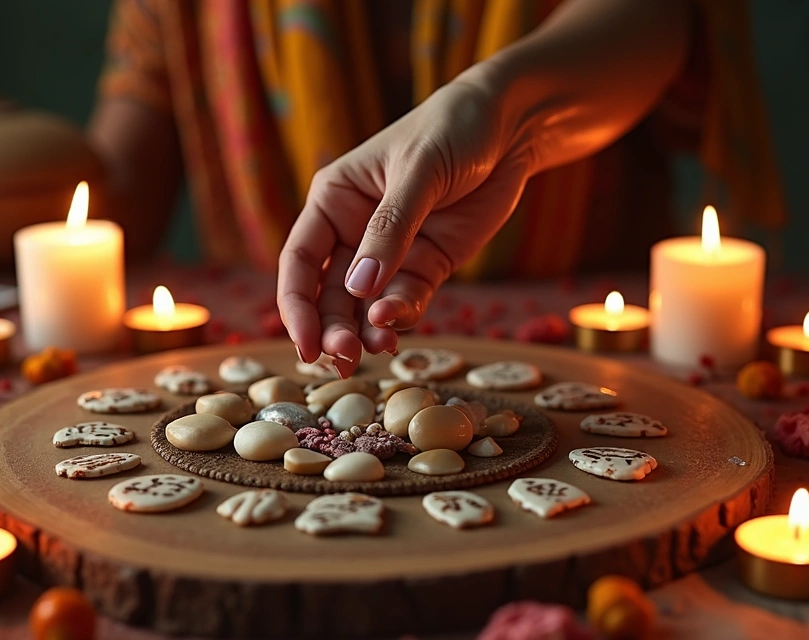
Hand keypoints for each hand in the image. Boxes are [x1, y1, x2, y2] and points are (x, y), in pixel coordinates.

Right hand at [277, 77, 533, 375]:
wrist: (511, 126)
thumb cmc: (453, 130)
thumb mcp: (419, 172)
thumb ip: (390, 230)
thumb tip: (358, 289)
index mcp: (334, 200)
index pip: (299, 260)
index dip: (297, 305)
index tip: (306, 342)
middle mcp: (354, 231)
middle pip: (329, 294)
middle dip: (333, 328)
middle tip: (345, 356)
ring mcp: (392, 253)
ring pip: (366, 306)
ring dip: (366, 332)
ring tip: (379, 348)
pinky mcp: (428, 265)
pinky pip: (407, 301)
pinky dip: (401, 318)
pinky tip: (399, 329)